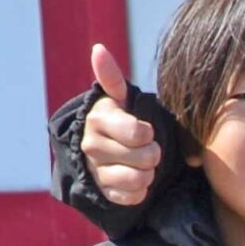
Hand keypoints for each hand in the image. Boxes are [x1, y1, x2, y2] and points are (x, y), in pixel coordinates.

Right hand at [80, 42, 159, 205]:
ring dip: (148, 173)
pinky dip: (140, 190)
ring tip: (142, 163)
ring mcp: (96, 171)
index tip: (144, 130)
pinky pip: (133, 197)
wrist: (103, 150)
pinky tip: (135, 177)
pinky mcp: (103, 193)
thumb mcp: (118, 99)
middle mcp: (91, 145)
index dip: (149, 133)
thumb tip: (98, 49)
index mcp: (98, 119)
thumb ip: (112, 77)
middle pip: (145, 158)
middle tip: (147, 148)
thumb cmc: (118, 120)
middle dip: (153, 154)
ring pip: (139, 179)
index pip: (139, 133)